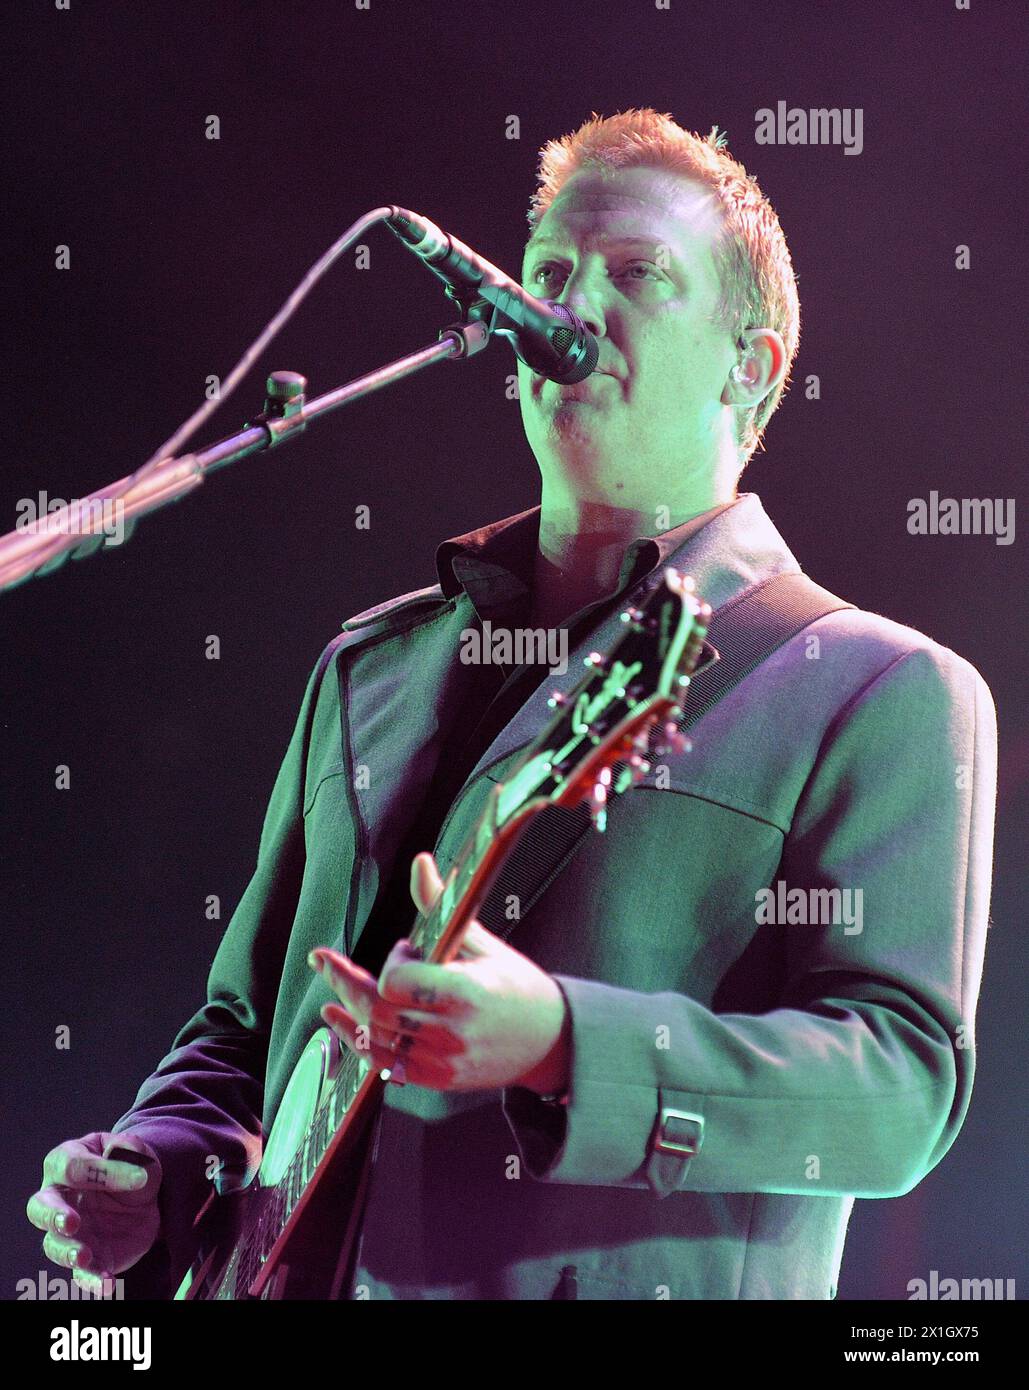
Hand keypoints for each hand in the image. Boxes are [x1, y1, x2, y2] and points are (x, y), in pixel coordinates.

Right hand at [26, 1131, 162, 1293]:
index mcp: (67, 1162)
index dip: (104, 1171)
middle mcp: (60, 1199)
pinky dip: (92, 1280)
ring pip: (53, 1245)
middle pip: (40, 1207)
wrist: (145, 1196)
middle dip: (53, 1215)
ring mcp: (70, 1232)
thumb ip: (129, 1148)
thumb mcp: (137, 1152)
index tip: (140, 1177)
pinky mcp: (88, 1257)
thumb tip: (121, 1151)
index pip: (73, 1166)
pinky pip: (82, 1273)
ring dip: (67, 1252)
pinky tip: (107, 1284)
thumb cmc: (131, 1166)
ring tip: (83, 1257)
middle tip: (71, 1222)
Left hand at [308, 851, 570, 1093]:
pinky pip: (387, 1066)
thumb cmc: (517, 984)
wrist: (550, 1040)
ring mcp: (444, 1061)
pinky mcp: (439, 1079)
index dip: (391, 964)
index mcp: (465, 993)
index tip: (405, 950)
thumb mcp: (482, 942)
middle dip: (347, 984)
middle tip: (325, 962)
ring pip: (376, 1041)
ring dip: (347, 1014)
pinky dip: (360, 1043)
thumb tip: (420, 863)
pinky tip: (342, 1023)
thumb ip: (441, 908)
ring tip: (329, 992)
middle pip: (377, 1012)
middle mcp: (451, 1032)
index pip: (397, 984)